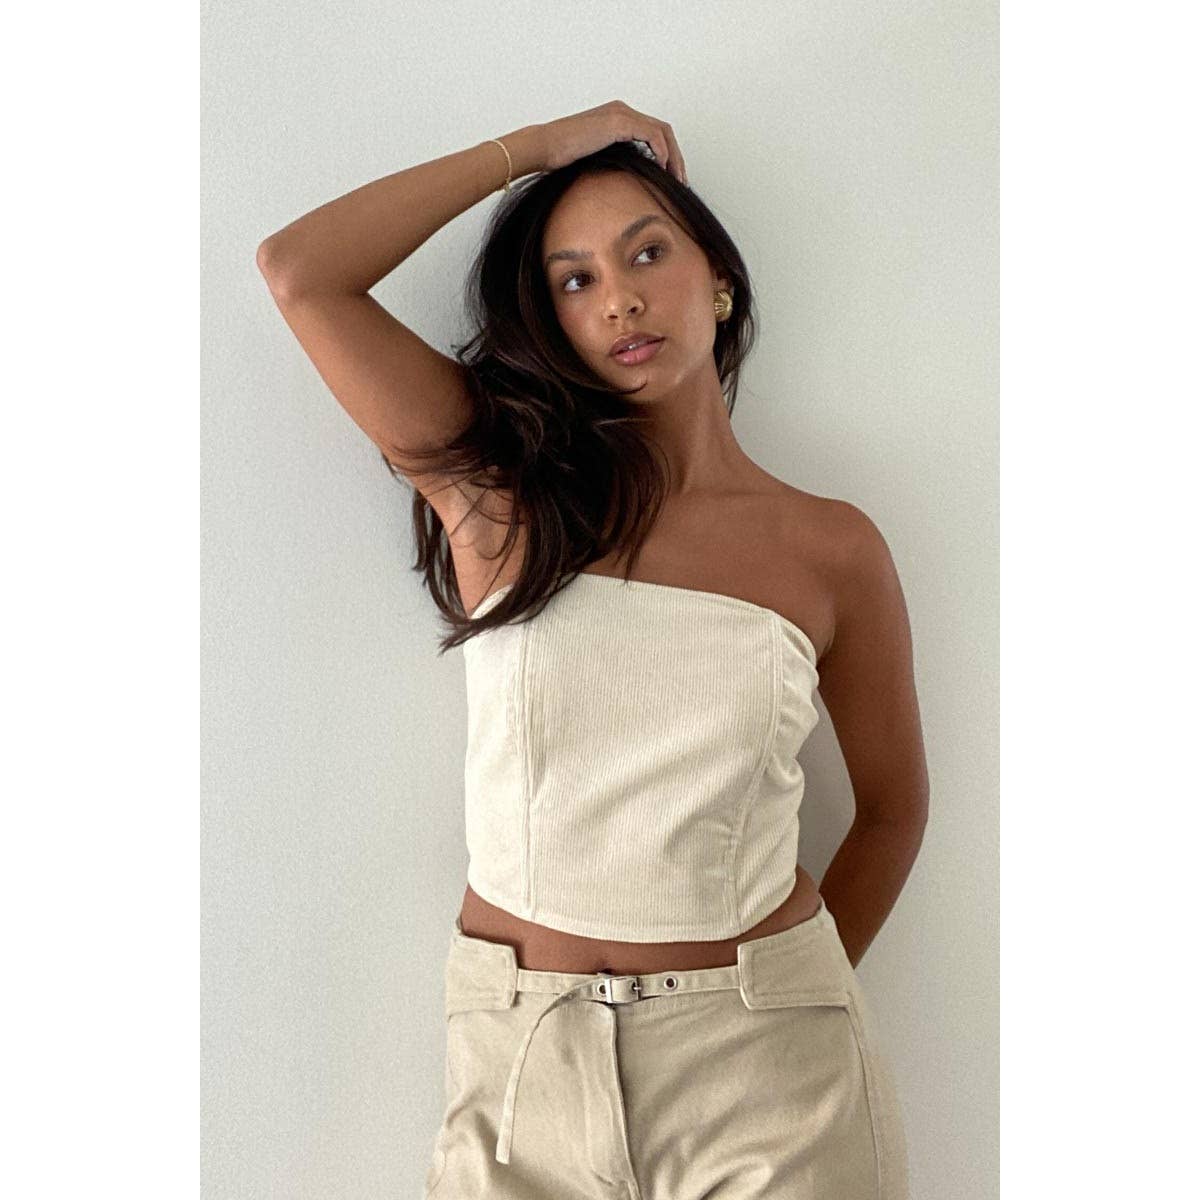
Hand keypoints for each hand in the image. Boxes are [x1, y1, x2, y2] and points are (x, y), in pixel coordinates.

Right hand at [536, 100, 687, 184]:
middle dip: (675, 156)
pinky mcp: (618, 121)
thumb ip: (613, 163)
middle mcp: (622, 111)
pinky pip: (652, 135)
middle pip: (663, 130)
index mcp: (617, 118)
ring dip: (674, 156)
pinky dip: (662, 151)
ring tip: (677, 179)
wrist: (544, 147)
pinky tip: (662, 169)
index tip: (671, 178)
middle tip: (681, 181)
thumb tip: (626, 185)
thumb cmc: (561, 158)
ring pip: (662, 131)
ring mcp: (621, 114)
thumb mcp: (594, 160)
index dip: (666, 155)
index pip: (653, 133)